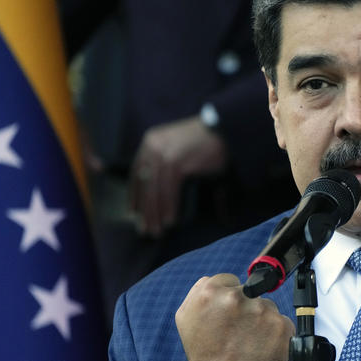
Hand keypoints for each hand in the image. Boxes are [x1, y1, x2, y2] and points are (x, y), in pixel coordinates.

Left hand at [130, 115, 226, 236]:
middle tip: (145, 230)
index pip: (137, 173)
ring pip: (155, 190)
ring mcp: (164, 153)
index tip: (134, 214)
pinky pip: (169, 190)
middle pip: (144, 184)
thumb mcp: (181, 150)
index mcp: (151, 141)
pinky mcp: (177, 162)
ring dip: (155, 213)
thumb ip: (170, 167)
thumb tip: (164, 193)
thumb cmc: (206, 142)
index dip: (134, 195)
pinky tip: (170, 221)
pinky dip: (169, 207)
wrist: (226, 130)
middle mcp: (153, 146)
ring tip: (157, 231)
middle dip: (144, 210)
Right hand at [176, 274, 293, 360]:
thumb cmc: (203, 355)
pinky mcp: (281, 327)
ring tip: (248, 342)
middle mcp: (238, 298)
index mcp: (211, 291)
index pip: (230, 280)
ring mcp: (262, 311)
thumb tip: (221, 281)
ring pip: (267, 307)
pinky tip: (261, 348)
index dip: (228, 299)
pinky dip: (274, 334)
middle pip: (250, 292)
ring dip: (261, 321)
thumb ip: (200, 290)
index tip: (228, 315)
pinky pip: (281, 323)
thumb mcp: (186, 317)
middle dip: (245, 308)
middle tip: (237, 332)